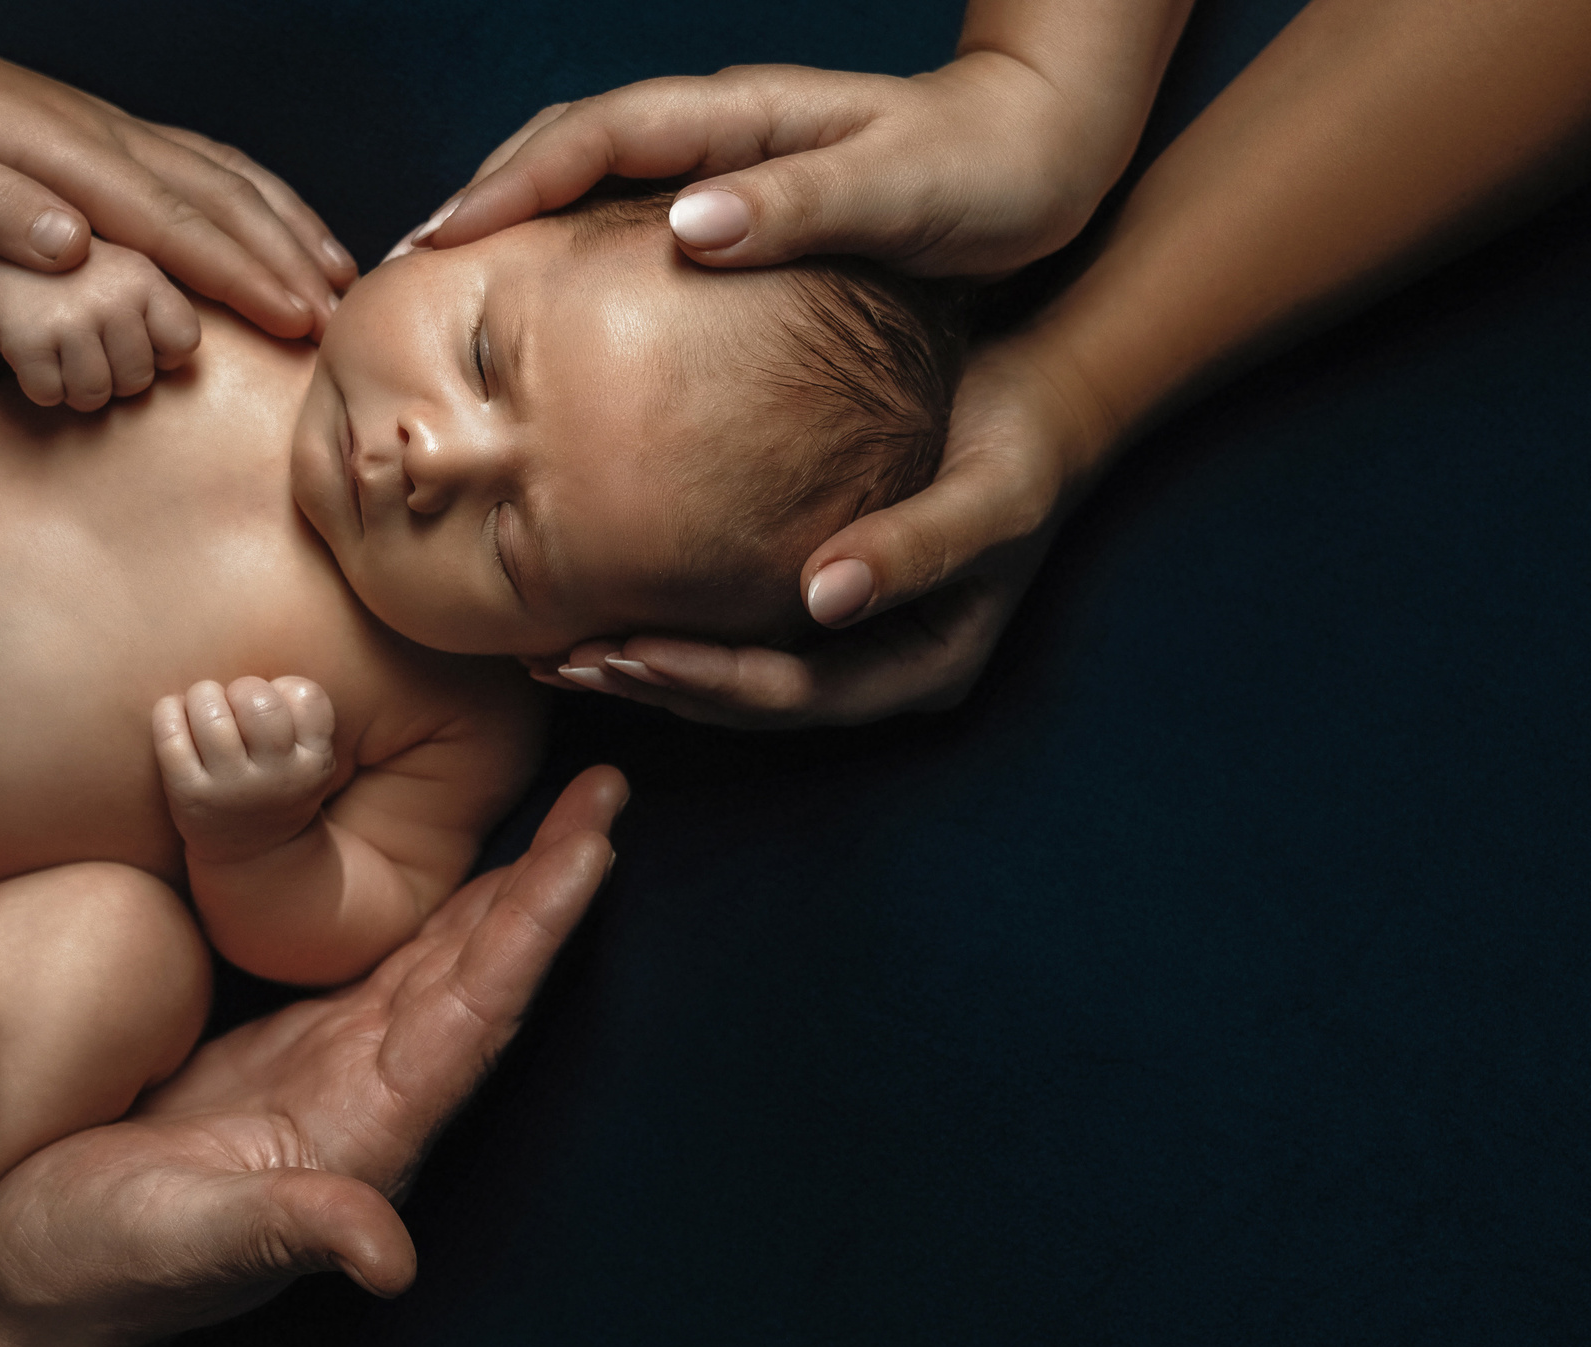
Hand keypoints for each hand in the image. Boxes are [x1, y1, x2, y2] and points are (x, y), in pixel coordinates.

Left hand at [0, 0, 350, 340]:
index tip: (295, 320)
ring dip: (289, 228)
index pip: (176, 227)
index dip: (242, 277)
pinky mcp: (112, 136)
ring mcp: (118, 134)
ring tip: (340, 277)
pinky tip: (283, 224)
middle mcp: (111, 143)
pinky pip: (209, 165)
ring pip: (228, 179)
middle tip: (337, 322)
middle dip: (286, 263)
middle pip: (222, 205)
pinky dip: (261, 198)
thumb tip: (73, 247)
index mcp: (70, 162)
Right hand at [0, 236, 201, 408]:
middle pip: (138, 380)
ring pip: (94, 396)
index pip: (183, 345)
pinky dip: (42, 384)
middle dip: (116, 373)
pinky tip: (35, 348)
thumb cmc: (80, 277)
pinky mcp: (27, 338)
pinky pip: (51, 395)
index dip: (161, 351)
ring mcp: (69, 317)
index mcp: (146, 274)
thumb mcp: (132, 275)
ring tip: (63, 343)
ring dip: (77, 384)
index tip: (137, 332)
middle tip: (88, 336)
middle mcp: (112, 292)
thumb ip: (172, 311)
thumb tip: (245, 335)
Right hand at [0, 765, 626, 1346]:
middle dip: (546, 879)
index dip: (540, 926)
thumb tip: (392, 1261)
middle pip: (481, 967)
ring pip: (435, 955)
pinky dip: (409, 899)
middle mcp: (372, 1091)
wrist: (32, 1293)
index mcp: (371, 1129)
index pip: (480, 1009)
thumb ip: (289, 1232)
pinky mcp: (280, 1046)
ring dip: (498, 881)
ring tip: (557, 802)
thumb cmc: (102, 1275)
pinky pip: (366, 957)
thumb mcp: (188, 1244)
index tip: (599, 844)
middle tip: (607, 787)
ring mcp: (331, 1065)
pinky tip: (424, 850)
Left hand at [154, 675, 338, 863]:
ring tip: (205, 707)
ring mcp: (230, 789)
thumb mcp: (310, 757)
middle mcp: (276, 779)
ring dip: (204, 695)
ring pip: (211, 713)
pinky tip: (174, 714)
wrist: (254, 854)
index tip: (274, 705)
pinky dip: (168, 711)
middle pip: (258, 702)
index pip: (306, 697)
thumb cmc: (279, 782)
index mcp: (313, 764)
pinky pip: (170, 735)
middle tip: (234, 703)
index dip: (284, 689)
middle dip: (241, 688)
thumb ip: (300, 712)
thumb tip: (251, 683)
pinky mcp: (188, 796)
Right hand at [406, 53, 1140, 274]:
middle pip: (569, 152)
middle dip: (483, 203)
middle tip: (402, 275)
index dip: (509, 187)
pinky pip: (638, 226)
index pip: (594, 138)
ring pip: (594, 188)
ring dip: (519, 229)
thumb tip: (684, 229)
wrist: (1055, 149)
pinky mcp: (755, 212)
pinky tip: (560, 316)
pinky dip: (580, 258)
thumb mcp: (901, 193)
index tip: (437, 244)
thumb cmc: (989, 172)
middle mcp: (724, 136)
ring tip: (453, 297)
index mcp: (742, 120)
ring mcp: (734, 170)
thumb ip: (798, 209)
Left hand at [531, 339, 1092, 725]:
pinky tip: (594, 596)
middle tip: (555, 660)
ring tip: (549, 648)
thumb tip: (826, 598)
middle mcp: (876, 672)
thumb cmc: (1022, 443)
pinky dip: (662, 619)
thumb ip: (915, 547)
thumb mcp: (990, 495)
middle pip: (746, 702)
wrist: (1041, 401)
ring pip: (727, 675)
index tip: (622, 652)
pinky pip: (728, 627)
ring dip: (641, 665)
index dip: (705, 681)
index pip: (793, 696)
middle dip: (651, 685)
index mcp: (920, 668)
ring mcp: (846, 644)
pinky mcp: (814, 601)